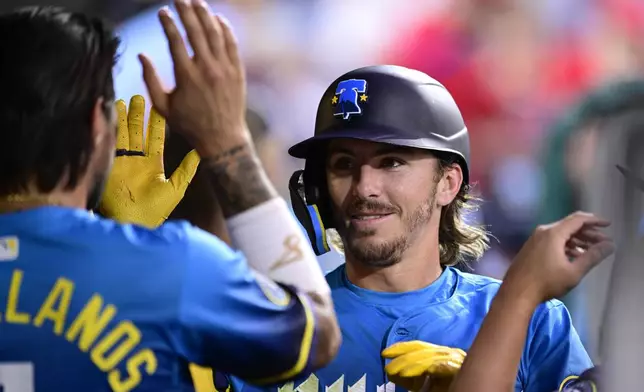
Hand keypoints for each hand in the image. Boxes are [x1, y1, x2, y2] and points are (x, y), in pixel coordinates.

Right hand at [99, 95, 199, 227]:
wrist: (134, 223)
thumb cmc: (155, 210)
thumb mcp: (174, 188)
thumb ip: (185, 170)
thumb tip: (199, 153)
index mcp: (151, 164)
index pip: (154, 138)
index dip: (155, 122)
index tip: (156, 106)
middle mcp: (135, 160)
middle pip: (135, 132)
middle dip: (135, 115)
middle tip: (137, 97)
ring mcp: (121, 162)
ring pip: (120, 135)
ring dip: (119, 120)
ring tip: (119, 102)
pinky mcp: (107, 166)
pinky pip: (105, 145)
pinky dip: (102, 130)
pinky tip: (102, 117)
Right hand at [139, 0, 249, 157]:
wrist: (222, 138)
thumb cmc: (189, 124)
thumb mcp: (163, 106)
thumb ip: (150, 80)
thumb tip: (141, 55)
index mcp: (186, 76)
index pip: (175, 40)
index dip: (167, 23)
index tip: (162, 12)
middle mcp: (206, 69)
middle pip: (195, 31)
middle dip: (186, 11)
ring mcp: (224, 69)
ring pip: (215, 34)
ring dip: (206, 15)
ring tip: (197, 2)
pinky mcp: (238, 72)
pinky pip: (232, 44)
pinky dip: (225, 29)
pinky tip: (218, 19)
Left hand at [382, 341, 465, 391]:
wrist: (469, 388)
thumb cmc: (445, 387)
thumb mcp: (423, 384)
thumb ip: (410, 378)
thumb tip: (391, 373)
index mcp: (440, 354)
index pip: (418, 346)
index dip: (401, 348)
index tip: (385, 353)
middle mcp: (449, 353)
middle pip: (422, 350)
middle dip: (403, 358)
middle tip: (388, 367)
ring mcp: (456, 359)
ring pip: (429, 357)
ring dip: (411, 365)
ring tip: (398, 372)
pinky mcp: (461, 368)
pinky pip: (442, 366)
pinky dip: (428, 368)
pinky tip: (416, 373)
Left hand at [503, 211, 614, 303]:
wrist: (516, 292)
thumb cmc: (546, 282)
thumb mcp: (574, 271)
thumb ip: (593, 256)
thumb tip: (609, 245)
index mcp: (553, 233)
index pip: (578, 219)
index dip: (595, 220)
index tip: (608, 224)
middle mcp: (543, 232)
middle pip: (570, 226)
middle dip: (588, 233)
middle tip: (604, 242)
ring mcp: (535, 239)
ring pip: (561, 234)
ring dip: (578, 241)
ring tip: (592, 250)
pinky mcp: (531, 248)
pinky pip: (552, 241)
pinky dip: (566, 246)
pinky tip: (575, 256)